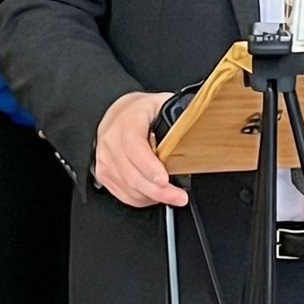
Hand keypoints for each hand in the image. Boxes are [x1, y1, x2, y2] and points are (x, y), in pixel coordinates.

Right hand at [93, 91, 189, 207]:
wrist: (119, 112)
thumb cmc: (143, 111)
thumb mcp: (163, 104)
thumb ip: (179, 115)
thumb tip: (199, 126)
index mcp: (128, 121)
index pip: (134, 147)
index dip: (149, 166)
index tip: (165, 179)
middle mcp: (112, 140)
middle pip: (132, 173)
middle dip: (158, 190)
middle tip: (179, 196)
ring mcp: (105, 158)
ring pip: (127, 187)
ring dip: (151, 197)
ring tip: (172, 196)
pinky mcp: (103, 172)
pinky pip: (121, 193)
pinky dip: (140, 199)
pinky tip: (154, 195)